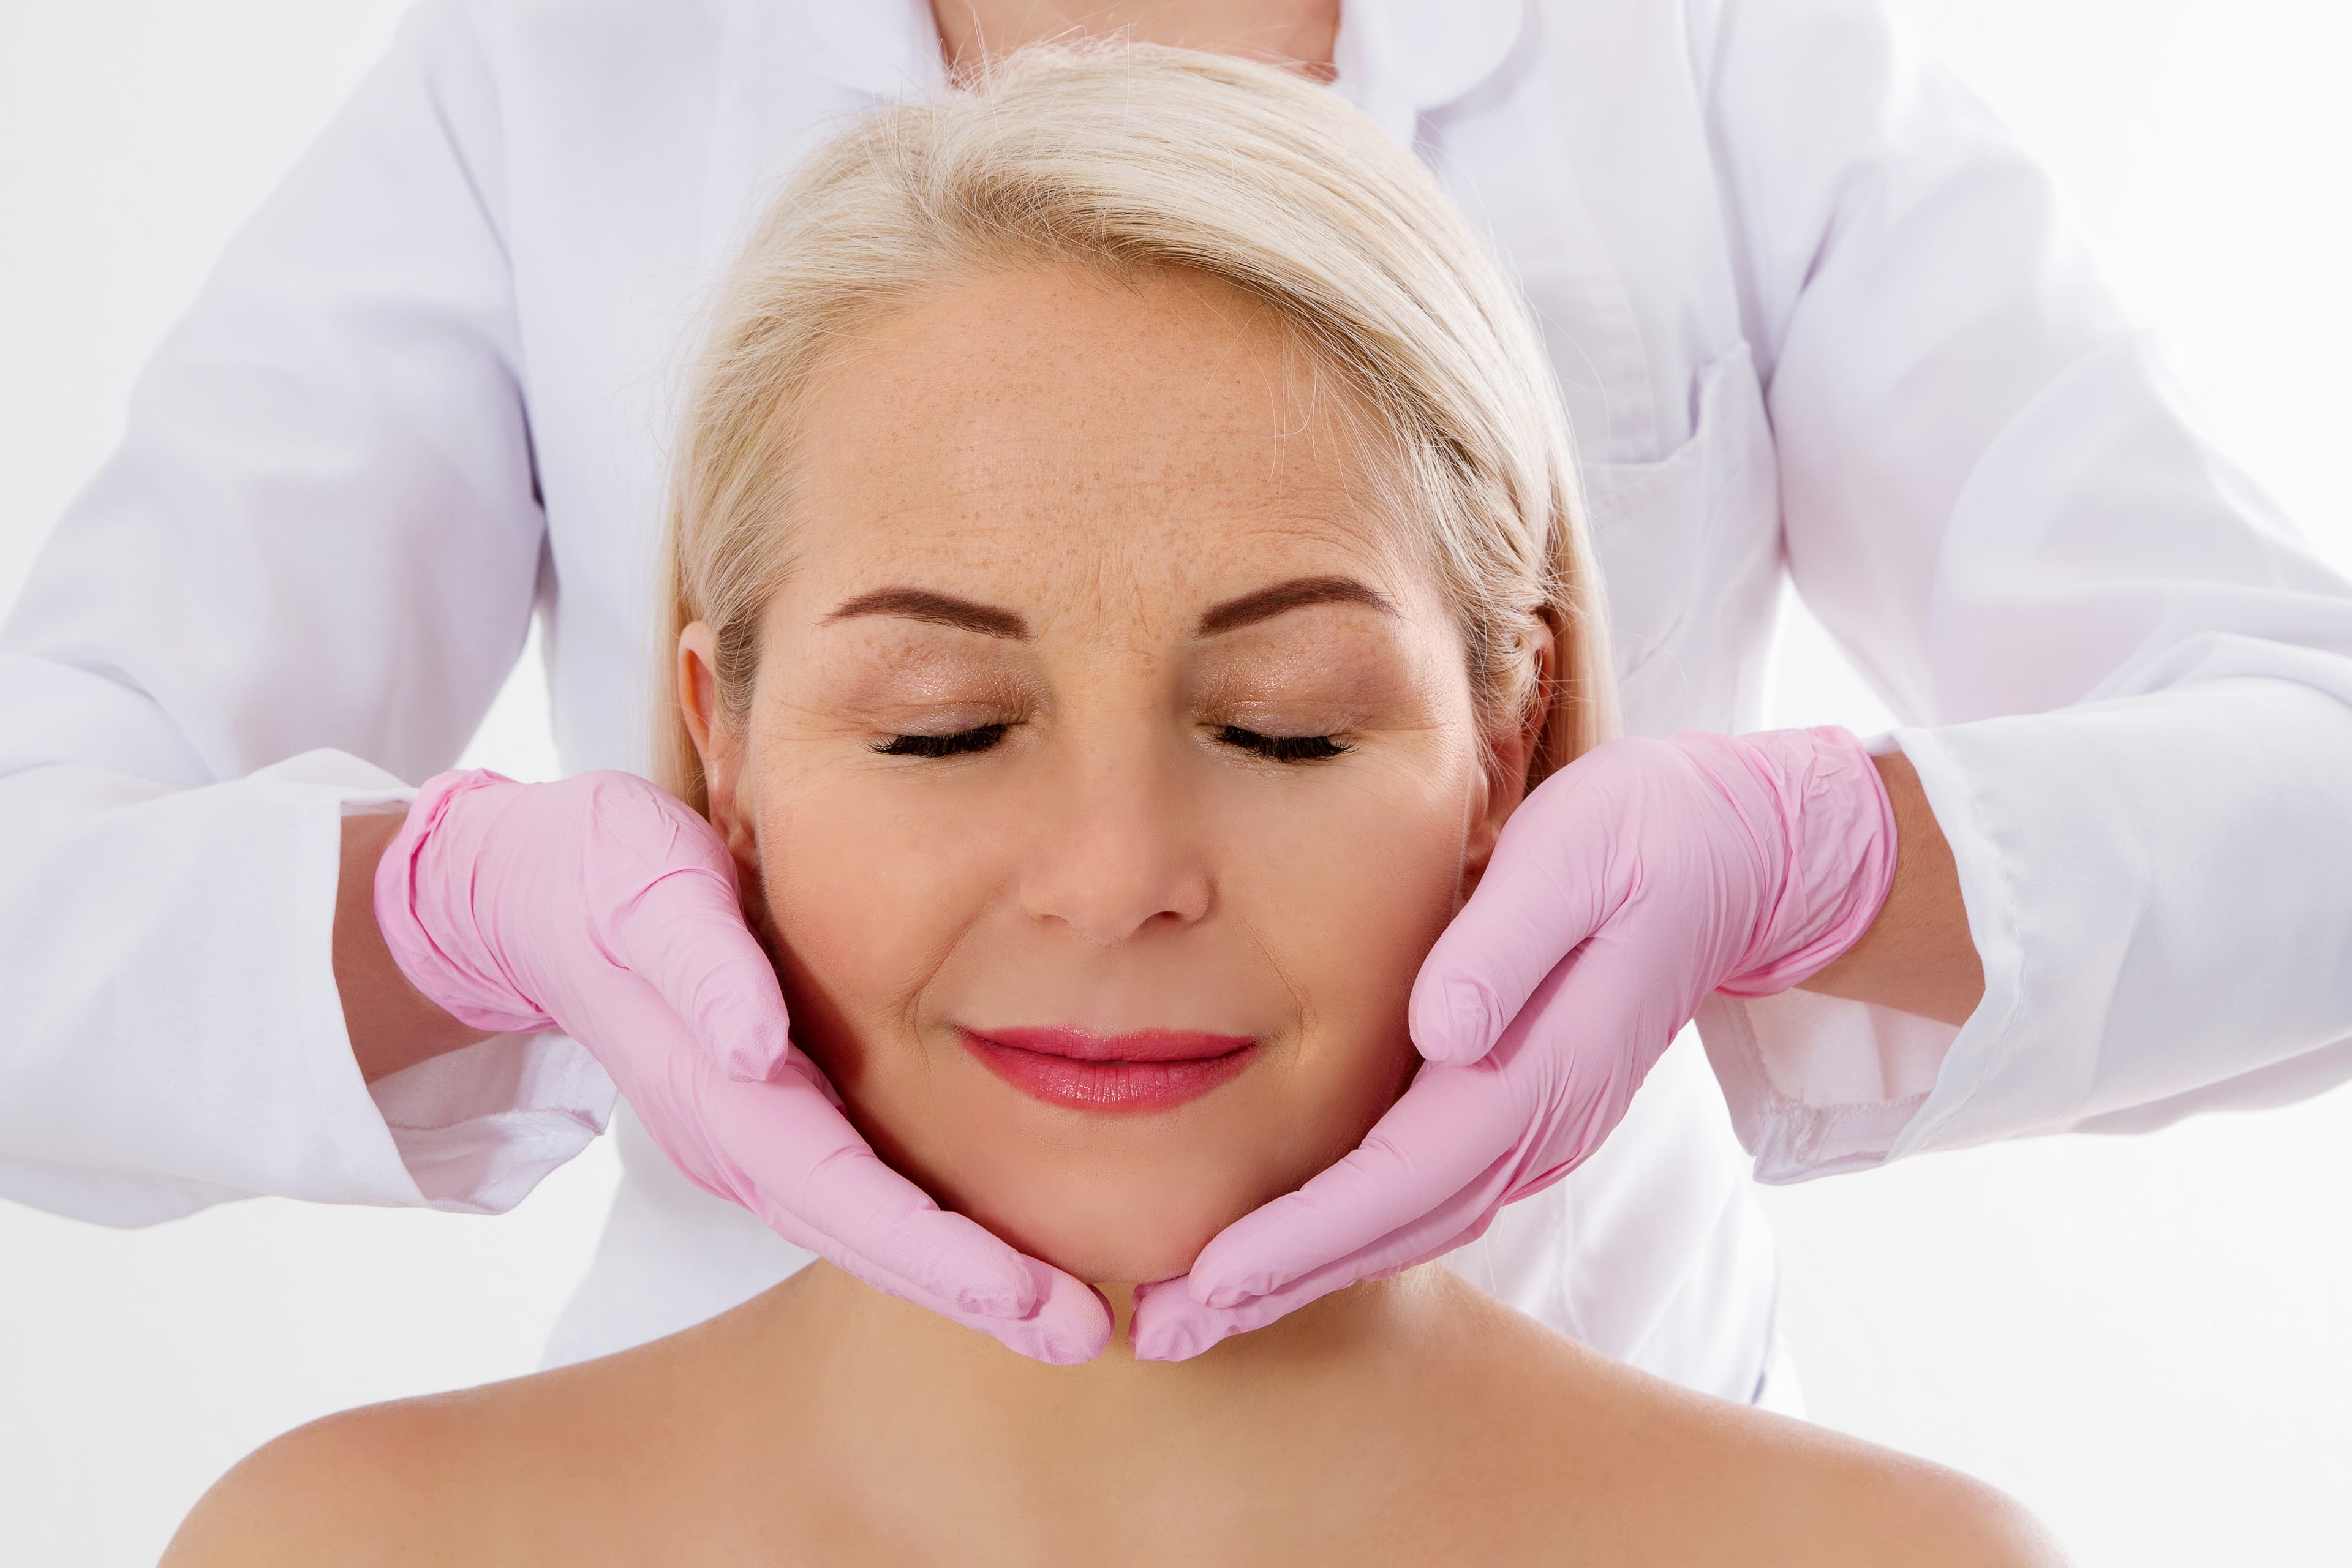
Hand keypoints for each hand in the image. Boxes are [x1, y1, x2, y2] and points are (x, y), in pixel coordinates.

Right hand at [374, 768, 1110, 1363]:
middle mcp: (737, 1138)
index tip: (1032, 1299)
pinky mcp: (761, 1114)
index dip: (940, 1254)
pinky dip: (925, 1229)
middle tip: (1084, 1335)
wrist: (524, 893)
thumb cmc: (593, 873)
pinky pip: (853, 1193)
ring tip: (1063, 1313)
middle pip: (867, 1238)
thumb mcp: (643, 889)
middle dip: (975, 1294)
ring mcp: (747, 1136)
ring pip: (863, 1228)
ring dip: (960, 1275)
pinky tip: (993, 1243)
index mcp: (721, 1094)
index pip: (846, 1194)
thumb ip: (698, 967)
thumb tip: (752, 1046)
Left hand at [1130, 726, 1895, 1359]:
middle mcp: (1537, 1126)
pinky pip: (1424, 1198)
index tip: (1203, 1282)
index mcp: (1538, 1073)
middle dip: (1271, 1288)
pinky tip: (1286, 1243)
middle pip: (1388, 1232)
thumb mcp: (1579, 856)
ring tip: (1196, 1309)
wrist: (1739, 858)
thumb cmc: (1647, 837)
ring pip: (1405, 1228)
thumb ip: (1507, 941)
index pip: (1397, 1178)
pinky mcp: (1525, 1113)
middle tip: (1160, 1335)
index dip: (1297, 1237)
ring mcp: (1536, 1131)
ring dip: (1301, 1275)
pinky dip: (1348, 1235)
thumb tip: (1442, 1031)